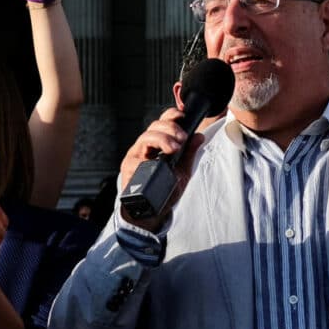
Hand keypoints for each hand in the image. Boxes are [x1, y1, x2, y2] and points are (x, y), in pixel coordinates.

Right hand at [119, 107, 204, 231]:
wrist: (152, 212)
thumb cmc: (164, 191)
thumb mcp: (181, 171)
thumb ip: (189, 154)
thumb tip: (199, 136)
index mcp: (156, 144)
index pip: (162, 122)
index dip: (171, 116)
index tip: (182, 116)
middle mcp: (144, 147)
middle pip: (153, 127)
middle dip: (169, 129)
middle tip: (181, 139)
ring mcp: (135, 157)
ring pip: (144, 138)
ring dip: (161, 139)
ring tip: (174, 148)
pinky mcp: (128, 169)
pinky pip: (136, 158)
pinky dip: (147, 157)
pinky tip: (157, 160)